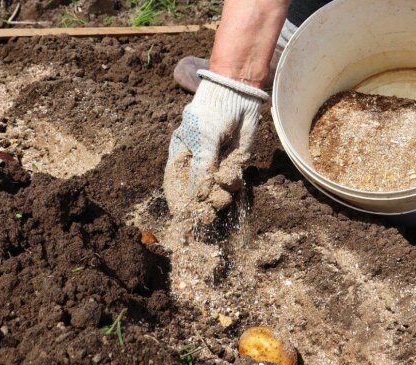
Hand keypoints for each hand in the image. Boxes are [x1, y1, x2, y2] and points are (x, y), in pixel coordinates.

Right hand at [164, 70, 267, 225]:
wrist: (239, 96)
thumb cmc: (212, 112)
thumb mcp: (204, 138)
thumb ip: (202, 166)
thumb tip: (199, 193)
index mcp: (182, 155)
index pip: (176, 183)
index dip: (179, 201)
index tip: (183, 217)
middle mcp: (198, 163)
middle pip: (197, 192)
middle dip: (202, 205)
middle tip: (207, 216)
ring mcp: (217, 164)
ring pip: (217, 190)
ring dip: (219, 196)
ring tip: (222, 196)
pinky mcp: (235, 163)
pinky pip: (233, 181)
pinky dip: (233, 183)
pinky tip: (231, 177)